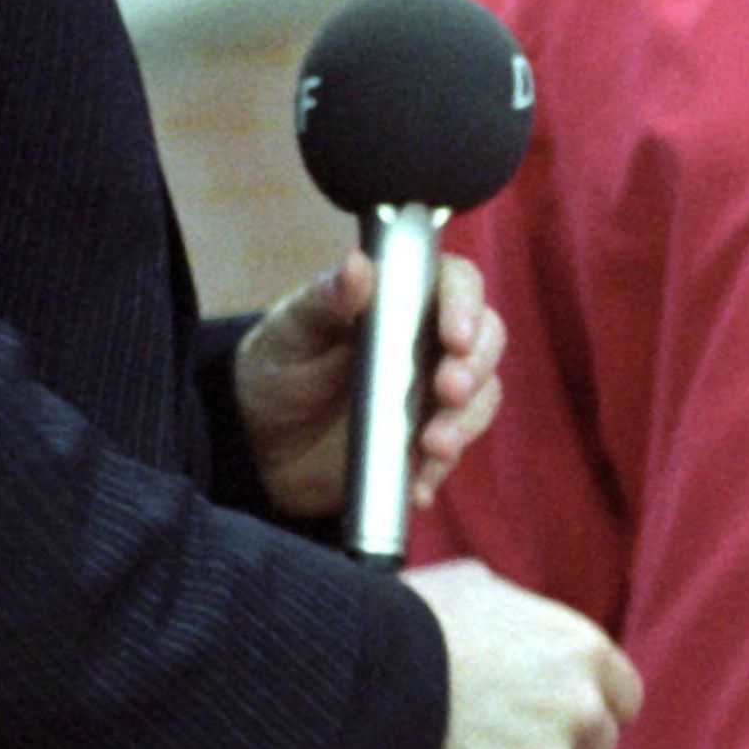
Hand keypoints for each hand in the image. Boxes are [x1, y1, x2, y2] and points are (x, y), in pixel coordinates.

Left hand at [234, 249, 505, 522]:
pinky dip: (441, 468)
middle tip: (449, 390)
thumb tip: (357, 264)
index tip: (455, 336)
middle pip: (485, 338)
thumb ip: (325, 299)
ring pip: (481, 395)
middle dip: (475, 366)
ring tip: (433, 445)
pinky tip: (418, 484)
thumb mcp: (292, 331)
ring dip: (466, 420)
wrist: (263, 442)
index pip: (456, 282)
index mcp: (403, 296)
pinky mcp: (429, 437)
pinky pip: (455, 450)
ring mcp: (434, 390)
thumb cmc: (280, 365)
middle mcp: (430, 337)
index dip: (465, 304)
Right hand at [405, 559, 641, 748]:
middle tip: (509, 742)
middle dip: (562, 747)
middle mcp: (583, 709)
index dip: (592, 706)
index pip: (622, 696)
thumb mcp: (474, 586)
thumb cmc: (410, 621)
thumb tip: (506, 612)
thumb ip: (514, 609)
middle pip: (597, 747)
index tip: (561, 714)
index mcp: (584, 650)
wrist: (365, 679)